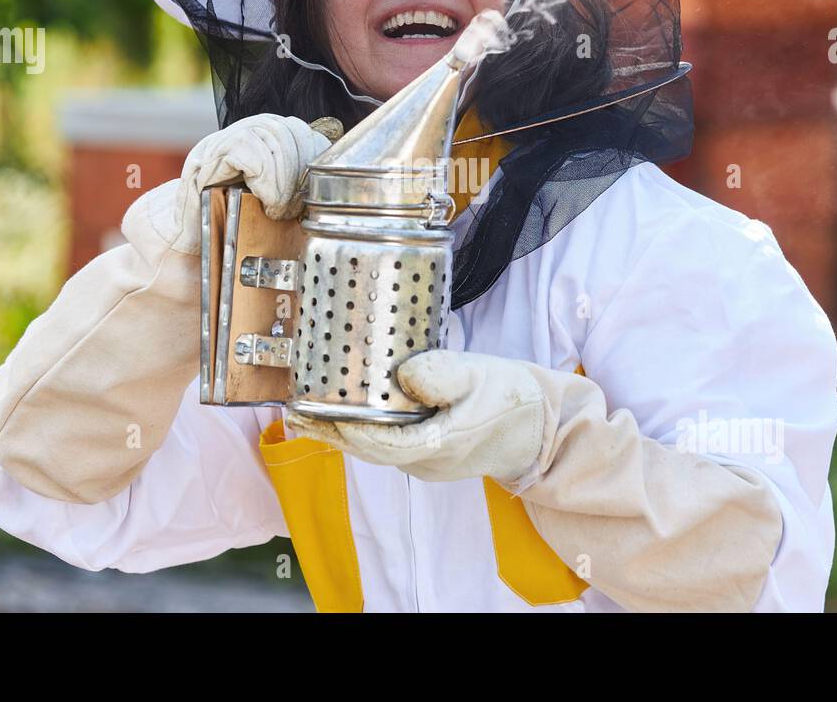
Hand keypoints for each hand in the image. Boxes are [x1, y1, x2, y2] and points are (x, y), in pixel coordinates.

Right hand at [164, 113, 330, 253]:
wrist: (196, 248)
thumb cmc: (243, 228)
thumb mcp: (283, 203)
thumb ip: (304, 183)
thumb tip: (339, 176)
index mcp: (265, 139)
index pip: (301, 130)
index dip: (314, 158)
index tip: (313, 193)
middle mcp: (242, 134)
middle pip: (287, 129)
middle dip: (299, 170)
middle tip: (294, 206)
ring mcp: (220, 144)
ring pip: (267, 136)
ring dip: (282, 177)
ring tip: (279, 207)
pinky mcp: (202, 161)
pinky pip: (242, 150)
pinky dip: (262, 177)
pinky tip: (264, 200)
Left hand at [285, 349, 547, 483]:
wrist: (544, 431)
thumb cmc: (514, 401)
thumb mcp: (481, 376)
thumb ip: (442, 374)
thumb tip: (403, 376)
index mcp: (434, 446)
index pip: (374, 442)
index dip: (338, 427)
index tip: (308, 411)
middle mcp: (424, 461)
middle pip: (365, 449)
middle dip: (328, 430)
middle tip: (293, 411)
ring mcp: (427, 462)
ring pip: (374, 448)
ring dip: (343, 430)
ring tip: (310, 412)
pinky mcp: (432, 454)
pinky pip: (388, 444)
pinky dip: (364, 429)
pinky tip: (351, 413)